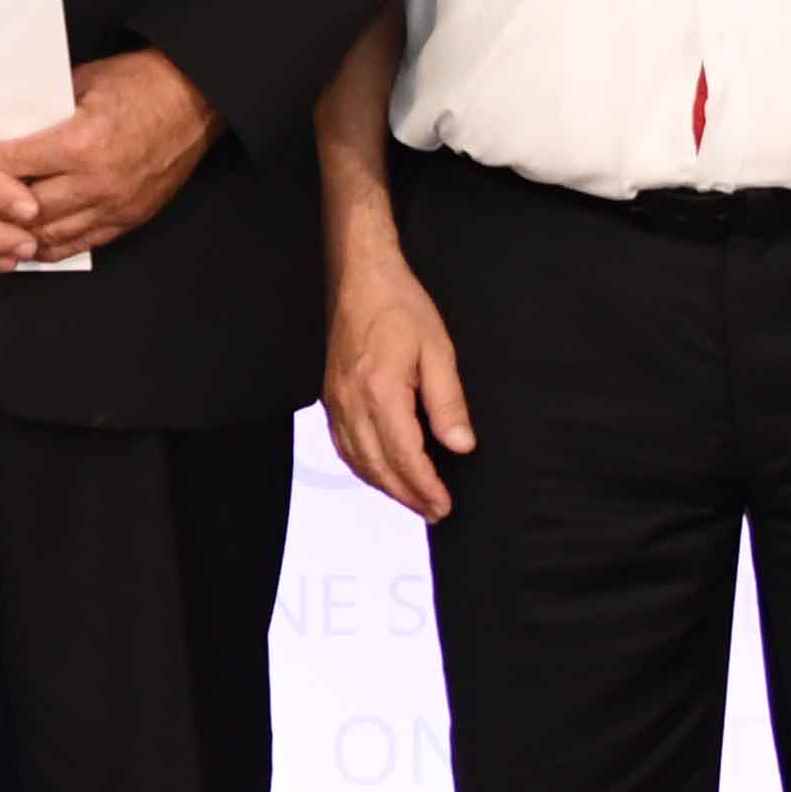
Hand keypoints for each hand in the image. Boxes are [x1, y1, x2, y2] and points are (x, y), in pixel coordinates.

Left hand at [1, 49, 219, 261]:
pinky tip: (29, 245)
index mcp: (80, 143)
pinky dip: (51, 247)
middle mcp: (95, 181)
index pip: (13, 165)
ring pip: (50, 235)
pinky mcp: (129, 218)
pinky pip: (82, 243)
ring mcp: (113, 205)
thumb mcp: (84, 81)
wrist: (195, 99)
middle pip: (25, 209)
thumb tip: (6, 121)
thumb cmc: (141, 83)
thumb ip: (45, 107)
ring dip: (17, 235)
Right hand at [322, 238, 474, 520]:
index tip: (444, 505)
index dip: (425, 486)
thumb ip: (448, 402)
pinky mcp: (330, 398)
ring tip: (413, 500)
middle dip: (407, 495)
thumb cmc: (400, 308)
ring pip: (358, 461)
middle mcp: (352, 403)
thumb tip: (460, 446)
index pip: (403, 456)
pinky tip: (380, 473)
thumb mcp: (438, 350)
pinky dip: (363, 468)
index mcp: (380, 391)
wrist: (360, 279)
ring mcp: (336, 403)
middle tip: (434, 512)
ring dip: (385, 487)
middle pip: (378, 467)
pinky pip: (344, 446)